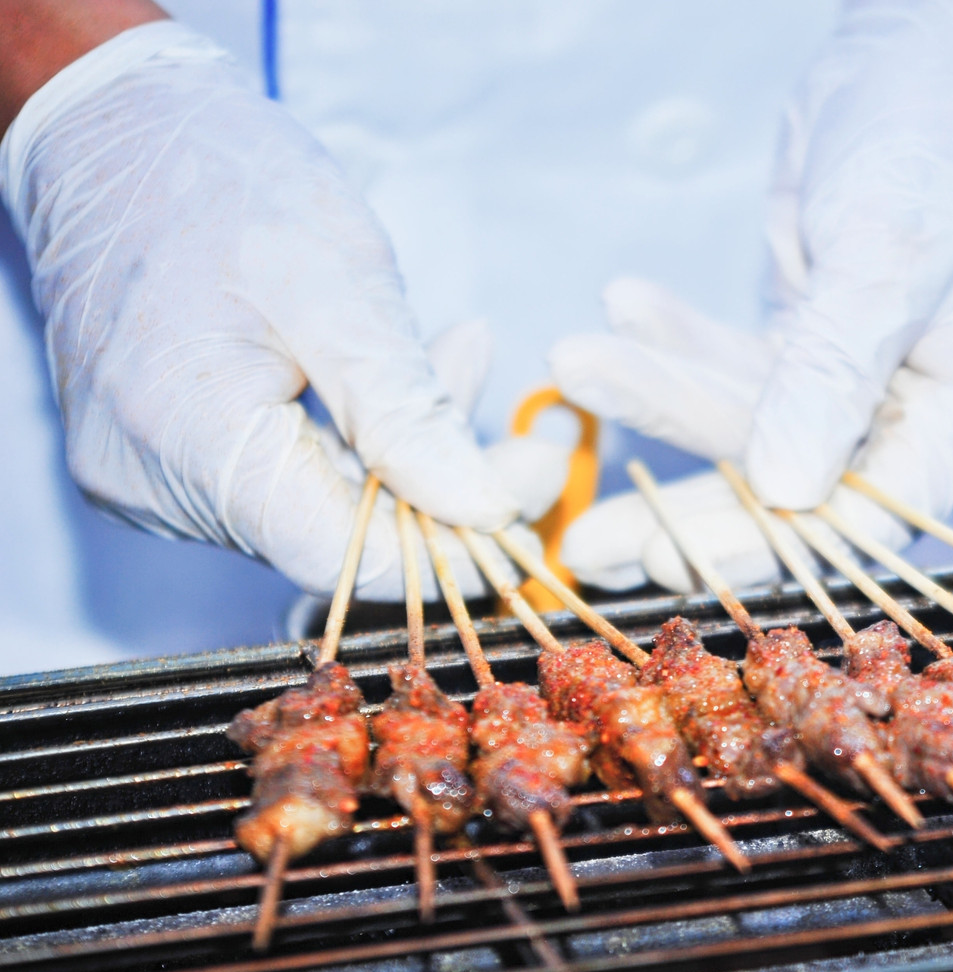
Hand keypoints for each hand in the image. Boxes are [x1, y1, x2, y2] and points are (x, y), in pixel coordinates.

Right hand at [1, 21, 528, 597]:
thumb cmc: (223, 183)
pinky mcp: (163, 458)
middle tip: (531, 431)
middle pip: (337, 537)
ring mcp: (150, 477)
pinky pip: (282, 474)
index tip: (527, 491)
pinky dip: (352, 434)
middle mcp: (155, 486)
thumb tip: (483, 510)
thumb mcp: (342, 288)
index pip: (345, 555)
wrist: (117, 131)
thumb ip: (408, 412)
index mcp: (190, 443)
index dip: (451, 543)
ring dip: (404, 450)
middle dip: (444, 486)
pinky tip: (395, 371)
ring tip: (463, 354)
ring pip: (318, 506)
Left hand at [551, 0, 952, 590]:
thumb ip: (835, 371)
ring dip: (660, 402)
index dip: (779, 546)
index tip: (676, 557)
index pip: (878, 512)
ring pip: (751, 425)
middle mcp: (925, 410)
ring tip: (574, 368)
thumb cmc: (947, 132)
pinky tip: (622, 311)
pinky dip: (678, 342)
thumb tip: (786, 493)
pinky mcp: (811, 342)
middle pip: (800, 491)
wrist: (937, 41)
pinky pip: (733, 364)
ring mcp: (864, 378)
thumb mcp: (888, 251)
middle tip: (586, 538)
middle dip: (691, 506)